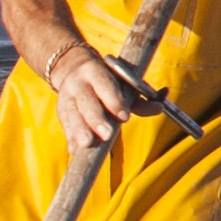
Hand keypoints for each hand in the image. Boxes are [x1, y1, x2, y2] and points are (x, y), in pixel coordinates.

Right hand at [41, 41, 137, 155]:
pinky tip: (74, 149)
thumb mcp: (124, 85)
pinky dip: (70, 138)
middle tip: (107, 134)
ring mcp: (66, 97)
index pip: (105, 84)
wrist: (74, 70)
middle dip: (96, 118)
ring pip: (72, 114)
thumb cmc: (108, 82)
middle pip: (86, 101)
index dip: (114, 100)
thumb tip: (159, 107)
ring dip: (79, 130)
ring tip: (87, 143)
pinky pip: (65, 125)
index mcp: (95, 71)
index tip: (124, 117)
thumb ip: (143, 99)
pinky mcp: (60, 112)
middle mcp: (78, 82)